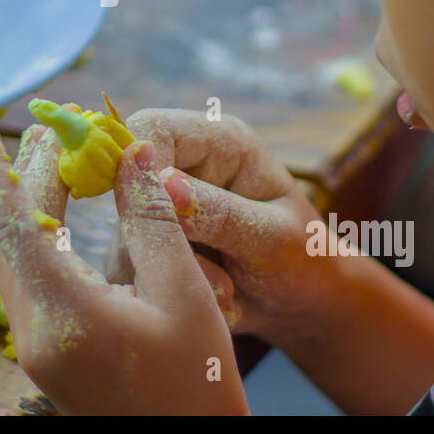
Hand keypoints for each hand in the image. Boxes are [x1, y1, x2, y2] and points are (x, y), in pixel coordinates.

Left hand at [0, 107, 248, 414]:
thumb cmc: (199, 384)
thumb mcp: (186, 293)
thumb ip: (153, 219)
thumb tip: (132, 152)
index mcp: (64, 313)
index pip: (12, 220)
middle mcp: (34, 330)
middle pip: (14, 231)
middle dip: (26, 171)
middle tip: (50, 122)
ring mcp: (34, 344)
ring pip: (17, 254)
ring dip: (31, 200)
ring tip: (53, 152)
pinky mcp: (46, 350)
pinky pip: (30, 275)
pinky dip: (41, 233)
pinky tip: (58, 209)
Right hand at [103, 109, 328, 348]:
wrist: (305, 305)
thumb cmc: (306, 260)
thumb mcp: (273, 238)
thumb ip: (221, 213)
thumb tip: (162, 183)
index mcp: (218, 143)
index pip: (151, 128)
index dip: (139, 165)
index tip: (155, 218)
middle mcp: (182, 167)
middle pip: (128, 185)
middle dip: (162, 238)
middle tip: (215, 275)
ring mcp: (162, 208)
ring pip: (127, 234)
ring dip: (169, 272)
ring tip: (225, 291)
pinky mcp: (151, 244)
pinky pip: (131, 267)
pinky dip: (165, 293)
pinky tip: (208, 301)